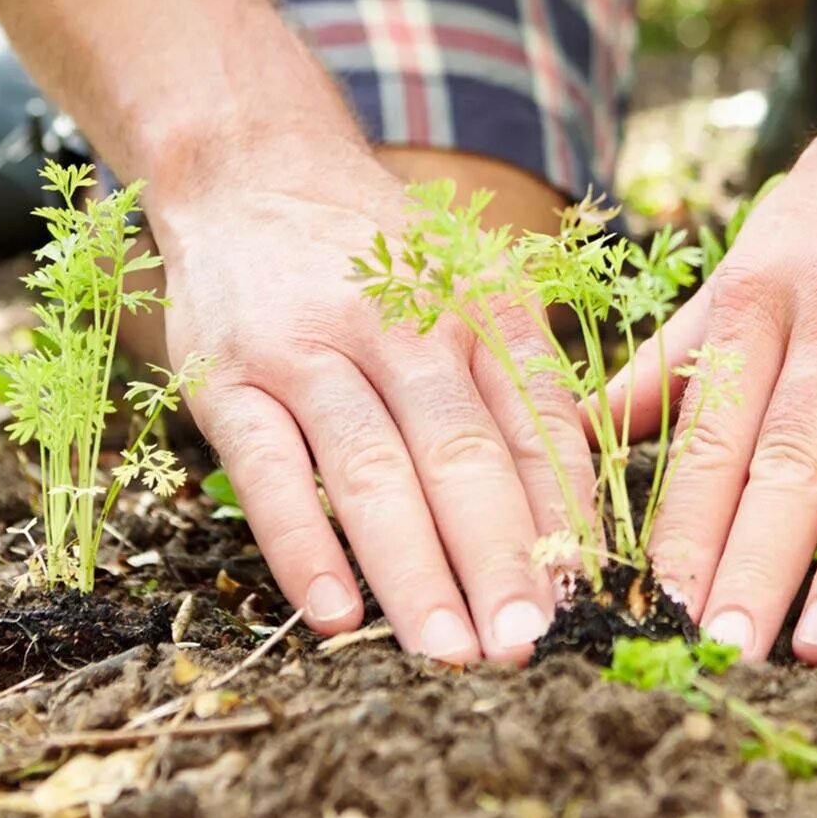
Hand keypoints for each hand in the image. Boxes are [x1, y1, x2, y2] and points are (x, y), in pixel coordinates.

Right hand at [148, 138, 591, 662]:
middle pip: (462, 454)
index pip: (535, 418)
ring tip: (450, 650)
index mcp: (477, 303)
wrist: (250, 167)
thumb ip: (517, 379)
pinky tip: (336, 614)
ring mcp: (309, 349)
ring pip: (372, 470)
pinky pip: (268, 470)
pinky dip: (303, 545)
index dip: (564, 512)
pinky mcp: (227, 377)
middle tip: (529, 643)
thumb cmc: (379, 253)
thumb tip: (577, 507)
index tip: (588, 595)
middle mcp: (400, 323)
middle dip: (501, 557)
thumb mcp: (467, 283)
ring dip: (415, 569)